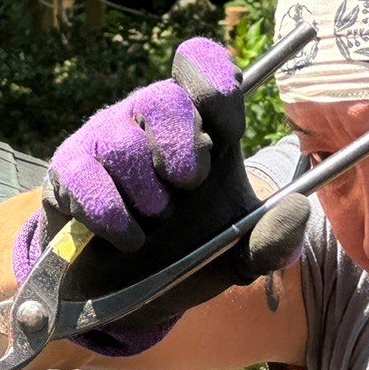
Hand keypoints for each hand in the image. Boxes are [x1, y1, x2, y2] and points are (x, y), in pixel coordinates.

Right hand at [14, 38, 309, 356]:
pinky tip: (126, 238)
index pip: (205, 69)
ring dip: (146, 193)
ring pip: (122, 143)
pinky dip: (112, 215)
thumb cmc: (186, 259)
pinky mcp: (68, 171)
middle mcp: (151, 124)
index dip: (215, 84)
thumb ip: (272, 240)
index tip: (225, 132)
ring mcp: (106, 142)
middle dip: (180, 146)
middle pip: (164, 98)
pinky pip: (85, 177)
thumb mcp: (238, 257)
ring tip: (155, 223)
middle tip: (190, 186)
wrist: (124, 300)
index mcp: (201, 130)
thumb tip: (300, 210)